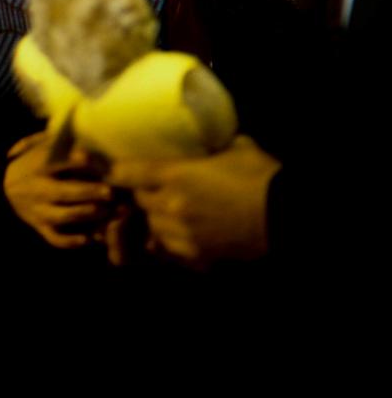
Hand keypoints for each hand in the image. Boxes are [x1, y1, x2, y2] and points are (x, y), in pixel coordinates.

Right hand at [4, 133, 114, 248]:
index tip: (94, 159)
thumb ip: (60, 137)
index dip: (76, 161)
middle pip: (62, 191)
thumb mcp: (40, 144)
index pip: (57, 162)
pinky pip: (55, 238)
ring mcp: (37, 210)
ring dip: (84, 215)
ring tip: (107, 213)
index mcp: (38, 164)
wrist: (2, 186)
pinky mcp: (39, 226)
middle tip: (111, 192)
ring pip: (61, 216)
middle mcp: (36, 188)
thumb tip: (82, 120)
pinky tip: (90, 240)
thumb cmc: (33, 159)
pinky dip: (71, 241)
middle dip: (87, 192)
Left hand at [107, 136, 280, 268]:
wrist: (286, 217)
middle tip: (151, 190)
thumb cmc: (262, 177)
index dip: (117, 171)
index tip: (112, 170)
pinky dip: (173, 243)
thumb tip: (219, 140)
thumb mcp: (239, 148)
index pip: (129, 173)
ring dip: (156, 221)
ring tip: (169, 215)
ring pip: (152, 229)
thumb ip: (219, 145)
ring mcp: (182, 235)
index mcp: (177, 175)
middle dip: (142, 196)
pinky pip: (171, 251)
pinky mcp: (197, 257)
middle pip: (139, 202)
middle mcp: (171, 206)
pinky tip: (185, 236)